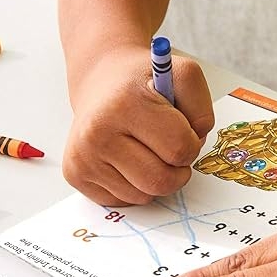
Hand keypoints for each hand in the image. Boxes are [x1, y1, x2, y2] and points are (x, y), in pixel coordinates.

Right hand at [62, 45, 213, 205]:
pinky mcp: (75, 174)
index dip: (191, 142)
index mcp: (125, 104)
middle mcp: (97, 132)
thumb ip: (201, 108)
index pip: (179, 149)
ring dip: (155, 179)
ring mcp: (82, 156)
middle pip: (161, 181)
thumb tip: (193, 146)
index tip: (182, 129)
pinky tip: (127, 159)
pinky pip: (123, 200)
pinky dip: (134, 186)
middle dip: (176, 169)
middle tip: (170, 147)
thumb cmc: (143, 82)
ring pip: (143, 196)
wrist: (102, 82)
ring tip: (146, 149)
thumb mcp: (183, 75)